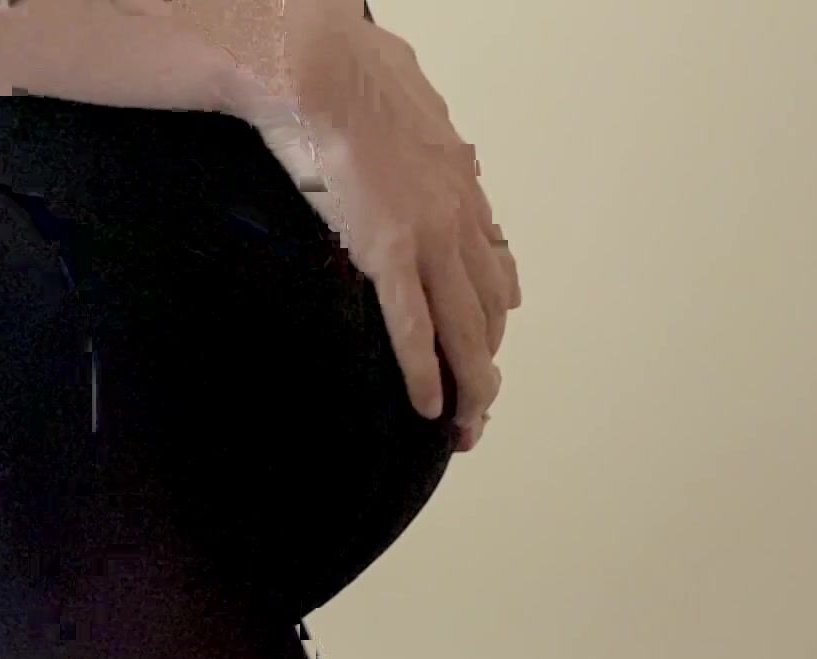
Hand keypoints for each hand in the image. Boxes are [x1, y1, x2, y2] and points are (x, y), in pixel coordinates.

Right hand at [236, 16, 519, 450]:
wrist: (323, 71)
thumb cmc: (351, 76)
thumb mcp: (411, 102)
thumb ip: (427, 134)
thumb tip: (434, 132)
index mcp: (460, 184)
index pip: (493, 265)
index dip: (492, 314)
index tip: (487, 345)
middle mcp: (458, 217)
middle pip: (489, 311)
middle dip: (487, 368)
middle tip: (479, 411)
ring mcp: (428, 238)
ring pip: (465, 330)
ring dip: (470, 388)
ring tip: (464, 429)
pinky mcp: (389, 252)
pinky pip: (414, 328)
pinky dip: (426, 375)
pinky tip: (429, 408)